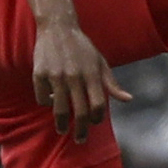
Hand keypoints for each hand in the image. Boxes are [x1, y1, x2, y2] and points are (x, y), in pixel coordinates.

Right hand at [31, 17, 126, 137]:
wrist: (57, 28)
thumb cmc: (82, 47)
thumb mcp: (101, 62)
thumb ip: (112, 83)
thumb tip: (128, 99)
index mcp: (92, 74)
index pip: (98, 104)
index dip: (97, 117)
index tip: (94, 123)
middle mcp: (74, 76)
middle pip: (79, 111)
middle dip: (81, 129)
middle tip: (80, 140)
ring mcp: (56, 76)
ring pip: (59, 108)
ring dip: (62, 123)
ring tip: (62, 130)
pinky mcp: (39, 74)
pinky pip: (42, 97)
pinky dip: (46, 103)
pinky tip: (50, 103)